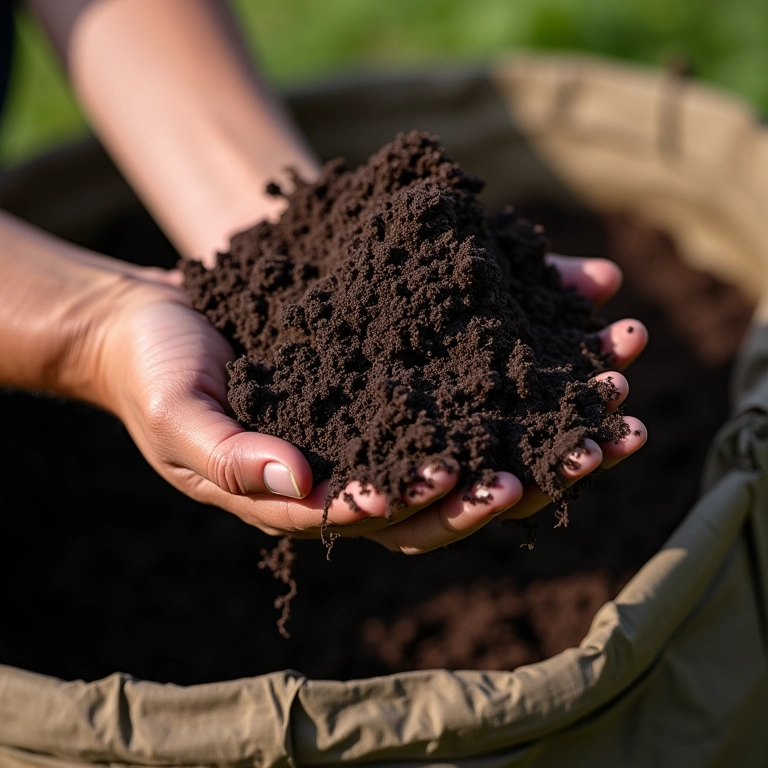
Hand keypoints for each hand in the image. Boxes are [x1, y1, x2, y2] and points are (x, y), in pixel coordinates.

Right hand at [91, 254, 644, 552]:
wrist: (156, 318)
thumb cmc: (157, 373)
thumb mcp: (179, 416)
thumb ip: (230, 459)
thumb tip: (303, 486)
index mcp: (317, 495)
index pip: (391, 518)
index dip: (434, 505)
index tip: (471, 479)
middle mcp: (365, 462)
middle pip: (459, 483)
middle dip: (527, 470)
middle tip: (591, 447)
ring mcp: (386, 413)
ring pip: (483, 424)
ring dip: (551, 410)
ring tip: (616, 377)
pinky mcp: (399, 365)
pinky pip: (469, 361)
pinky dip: (522, 342)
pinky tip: (578, 298)